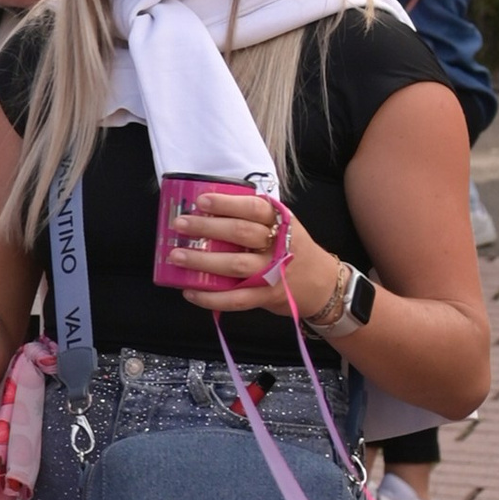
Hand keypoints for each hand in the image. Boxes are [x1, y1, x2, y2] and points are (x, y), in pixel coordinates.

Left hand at [167, 187, 320, 318]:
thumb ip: (254, 217)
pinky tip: (189, 292)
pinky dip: (211, 298)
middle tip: (179, 225)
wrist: (322, 284)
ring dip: (202, 261)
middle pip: (240, 234)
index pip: (254, 208)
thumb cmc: (292, 249)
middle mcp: (278, 246)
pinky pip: (236, 299)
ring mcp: (273, 273)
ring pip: (235, 265)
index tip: (201, 201)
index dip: (227, 204)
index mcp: (281, 223)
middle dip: (206, 228)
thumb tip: (206, 208)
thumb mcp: (283, 225)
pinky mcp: (266, 296)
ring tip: (176, 256)